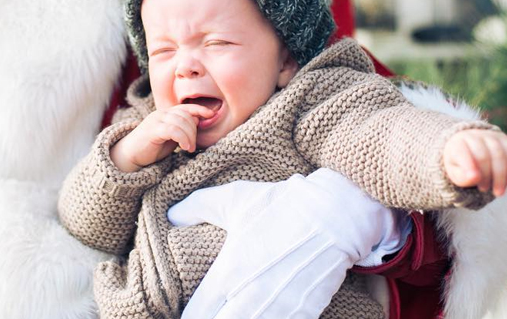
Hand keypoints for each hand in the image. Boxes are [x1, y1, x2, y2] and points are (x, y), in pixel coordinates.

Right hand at [110, 104, 214, 171]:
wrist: (130, 156)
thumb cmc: (151, 148)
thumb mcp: (170, 137)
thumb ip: (182, 129)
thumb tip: (198, 121)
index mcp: (165, 114)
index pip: (185, 107)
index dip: (199, 109)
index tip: (210, 114)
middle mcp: (161, 114)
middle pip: (186, 116)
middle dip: (194, 130)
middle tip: (192, 145)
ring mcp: (155, 121)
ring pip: (181, 122)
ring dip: (190, 136)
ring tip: (189, 148)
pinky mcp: (152, 131)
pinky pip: (173, 130)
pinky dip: (182, 138)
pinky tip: (185, 147)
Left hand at [167, 169, 407, 318]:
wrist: (336, 214)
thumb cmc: (281, 205)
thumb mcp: (234, 199)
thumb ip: (196, 207)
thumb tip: (170, 215)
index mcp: (229, 273)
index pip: (195, 316)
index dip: (187, 318)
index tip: (184, 313)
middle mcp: (250, 298)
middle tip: (209, 312)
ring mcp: (278, 311)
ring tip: (231, 311)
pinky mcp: (303, 315)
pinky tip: (257, 314)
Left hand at [443, 129, 506, 195]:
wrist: (469, 150)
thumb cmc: (460, 165)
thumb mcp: (455, 173)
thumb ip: (461, 177)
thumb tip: (474, 178)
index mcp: (457, 143)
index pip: (462, 153)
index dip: (469, 166)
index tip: (474, 179)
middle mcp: (473, 135)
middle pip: (483, 156)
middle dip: (486, 176)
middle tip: (485, 190)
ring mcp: (489, 135)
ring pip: (499, 154)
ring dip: (501, 176)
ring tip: (497, 191)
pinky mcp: (503, 139)